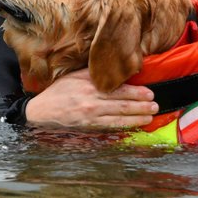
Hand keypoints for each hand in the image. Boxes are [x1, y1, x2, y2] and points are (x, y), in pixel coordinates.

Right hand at [24, 69, 157, 129]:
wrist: (41, 111)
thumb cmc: (59, 92)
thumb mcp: (75, 76)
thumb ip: (95, 74)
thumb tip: (116, 71)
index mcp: (89, 86)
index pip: (117, 89)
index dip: (136, 92)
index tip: (149, 92)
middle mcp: (90, 101)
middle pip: (121, 103)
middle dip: (141, 105)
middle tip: (155, 105)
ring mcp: (90, 116)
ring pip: (118, 117)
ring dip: (136, 117)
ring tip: (150, 116)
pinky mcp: (88, 127)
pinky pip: (110, 127)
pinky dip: (124, 126)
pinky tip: (134, 125)